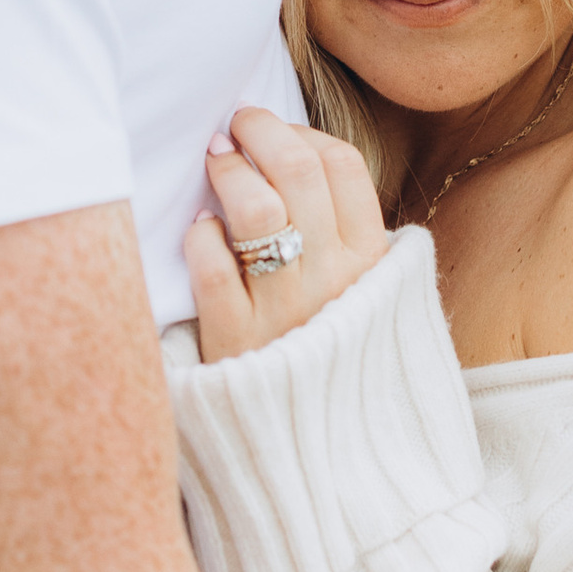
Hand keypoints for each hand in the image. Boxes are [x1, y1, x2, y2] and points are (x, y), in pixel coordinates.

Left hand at [187, 105, 389, 359]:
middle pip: (297, 171)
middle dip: (259, 131)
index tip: (274, 129)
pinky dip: (201, 239)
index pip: (343, 164)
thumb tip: (300, 154)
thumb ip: (344, 232)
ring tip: (215, 162)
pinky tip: (201, 232)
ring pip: (256, 209)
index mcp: (371, 262)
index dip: (301, 132)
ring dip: (228, 171)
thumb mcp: (364, 293)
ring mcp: (284, 310)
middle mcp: (333, 280)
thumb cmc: (329, 350)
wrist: (312, 447)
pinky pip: (212, 270)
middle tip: (235, 124)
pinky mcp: (235, 341)